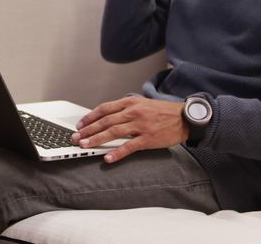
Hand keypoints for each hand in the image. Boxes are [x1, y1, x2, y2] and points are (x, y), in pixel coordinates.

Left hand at [71, 96, 187, 163]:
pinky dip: (117, 152)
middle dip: (88, 130)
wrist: (184, 118)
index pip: (104, 109)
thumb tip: (107, 116)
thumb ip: (125, 108)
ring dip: (97, 139)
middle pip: (105, 121)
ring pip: (113, 133)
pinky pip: (129, 147)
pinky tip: (108, 157)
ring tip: (85, 145)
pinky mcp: (148, 139)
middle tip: (76, 137)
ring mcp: (140, 126)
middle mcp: (133, 112)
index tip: (80, 124)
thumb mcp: (142, 103)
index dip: (90, 117)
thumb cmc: (163, 112)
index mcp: (130, 103)